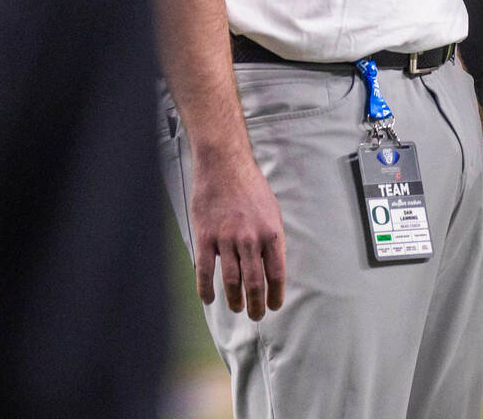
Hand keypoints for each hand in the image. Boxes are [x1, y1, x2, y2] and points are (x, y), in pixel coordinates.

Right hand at [189, 150, 285, 320]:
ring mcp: (227, 239)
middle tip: (257, 315)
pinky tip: (210, 299)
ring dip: (234, 299)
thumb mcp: (272, 211)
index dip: (276, 293)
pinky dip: (207, 289)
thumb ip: (272, 239)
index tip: (274, 305)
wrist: (225, 166)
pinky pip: (206, 271)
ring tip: (237, 308)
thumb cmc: (251, 188)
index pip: (276, 272)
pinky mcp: (206, 237)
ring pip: (231, 281)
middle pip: (254, 282)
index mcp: (271, 232)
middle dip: (256, 303)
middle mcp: (250, 238)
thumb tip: (273, 266)